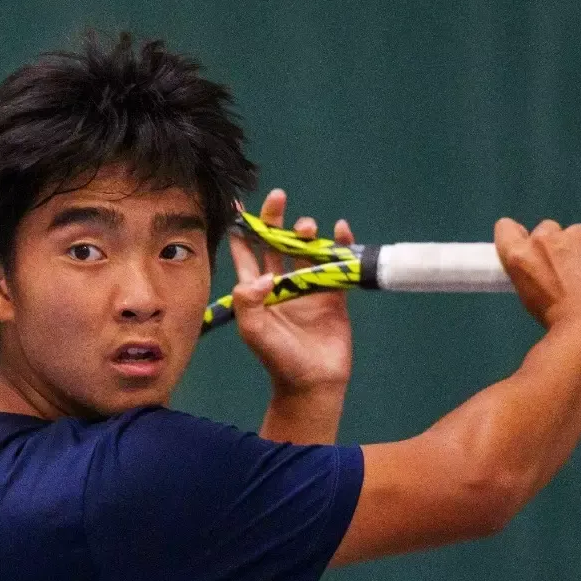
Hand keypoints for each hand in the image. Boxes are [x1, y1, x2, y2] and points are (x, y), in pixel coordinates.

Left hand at [227, 189, 354, 393]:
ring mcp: (308, 289)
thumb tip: (261, 278)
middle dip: (275, 220)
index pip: (246, 253)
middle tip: (278, 197)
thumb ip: (249, 303)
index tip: (238, 205)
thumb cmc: (278, 360)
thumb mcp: (254, 331)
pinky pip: (337, 264)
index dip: (242, 230)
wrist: (313, 383)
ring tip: (306, 226)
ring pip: (305, 250)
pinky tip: (341, 230)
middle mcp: (281, 285)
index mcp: (257, 291)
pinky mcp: (333, 296)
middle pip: (276, 244)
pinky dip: (339, 246)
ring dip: (306, 233)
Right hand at [494, 218, 580, 329]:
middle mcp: (543, 238)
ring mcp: (575, 234)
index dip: (519, 236)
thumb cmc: (557, 318)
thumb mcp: (529, 295)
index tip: (531, 248)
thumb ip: (531, 271)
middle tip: (567, 269)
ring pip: (578, 232)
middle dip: (556, 245)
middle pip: (547, 229)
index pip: (506, 228)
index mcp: (520, 255)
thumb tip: (543, 267)